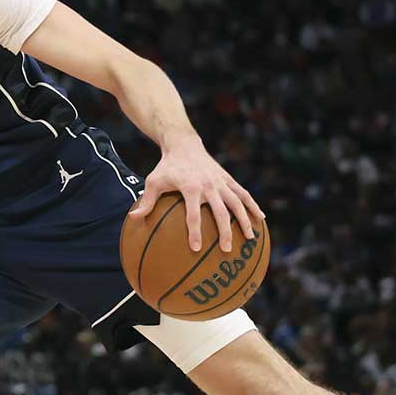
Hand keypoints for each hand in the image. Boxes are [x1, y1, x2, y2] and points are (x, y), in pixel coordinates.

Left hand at [128, 134, 264, 252]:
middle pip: (220, 212)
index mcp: (190, 188)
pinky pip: (243, 194)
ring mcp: (221, 182)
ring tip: (250, 238)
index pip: (193, 214)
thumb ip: (147, 201)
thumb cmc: (167, 166)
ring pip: (237, 203)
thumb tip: (133, 219)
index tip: (196, 249)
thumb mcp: (154, 181)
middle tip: (227, 250)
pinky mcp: (228, 179)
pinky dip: (253, 205)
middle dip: (225, 232)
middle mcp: (209, 185)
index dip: (194, 232)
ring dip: (245, 221)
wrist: (184, 144)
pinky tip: (261, 218)